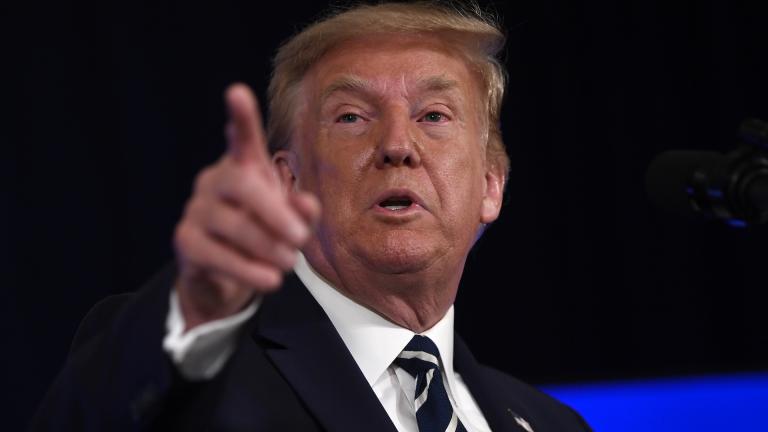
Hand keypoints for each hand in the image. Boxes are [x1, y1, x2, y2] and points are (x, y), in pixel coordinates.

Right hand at [173, 84, 319, 329]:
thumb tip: (308, 205)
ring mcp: (196, 210)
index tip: (236, 92)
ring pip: (233, 224)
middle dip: (274, 213)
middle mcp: (215, 181)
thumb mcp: (291, 223)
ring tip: (290, 264)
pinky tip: (271, 280)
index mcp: (243, 169)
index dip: (241, 117)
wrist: (225, 278)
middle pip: (242, 185)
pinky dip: (249, 270)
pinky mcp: (185, 243)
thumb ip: (302, 212)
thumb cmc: (264, 236)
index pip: (242, 138)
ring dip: (268, 248)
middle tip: (300, 240)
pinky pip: (218, 255)